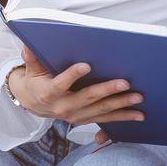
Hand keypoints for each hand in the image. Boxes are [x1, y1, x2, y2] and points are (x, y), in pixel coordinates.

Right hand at [7, 46, 145, 124]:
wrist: (33, 104)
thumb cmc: (35, 81)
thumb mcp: (30, 70)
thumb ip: (31, 59)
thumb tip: (28, 45)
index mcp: (49, 93)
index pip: (61, 84)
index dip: (72, 75)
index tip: (86, 65)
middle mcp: (63, 107)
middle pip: (87, 98)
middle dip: (107, 90)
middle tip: (124, 82)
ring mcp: (76, 116)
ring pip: (101, 110)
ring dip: (121, 104)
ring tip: (137, 97)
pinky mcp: (85, 119)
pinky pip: (106, 119)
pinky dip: (123, 117)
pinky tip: (138, 115)